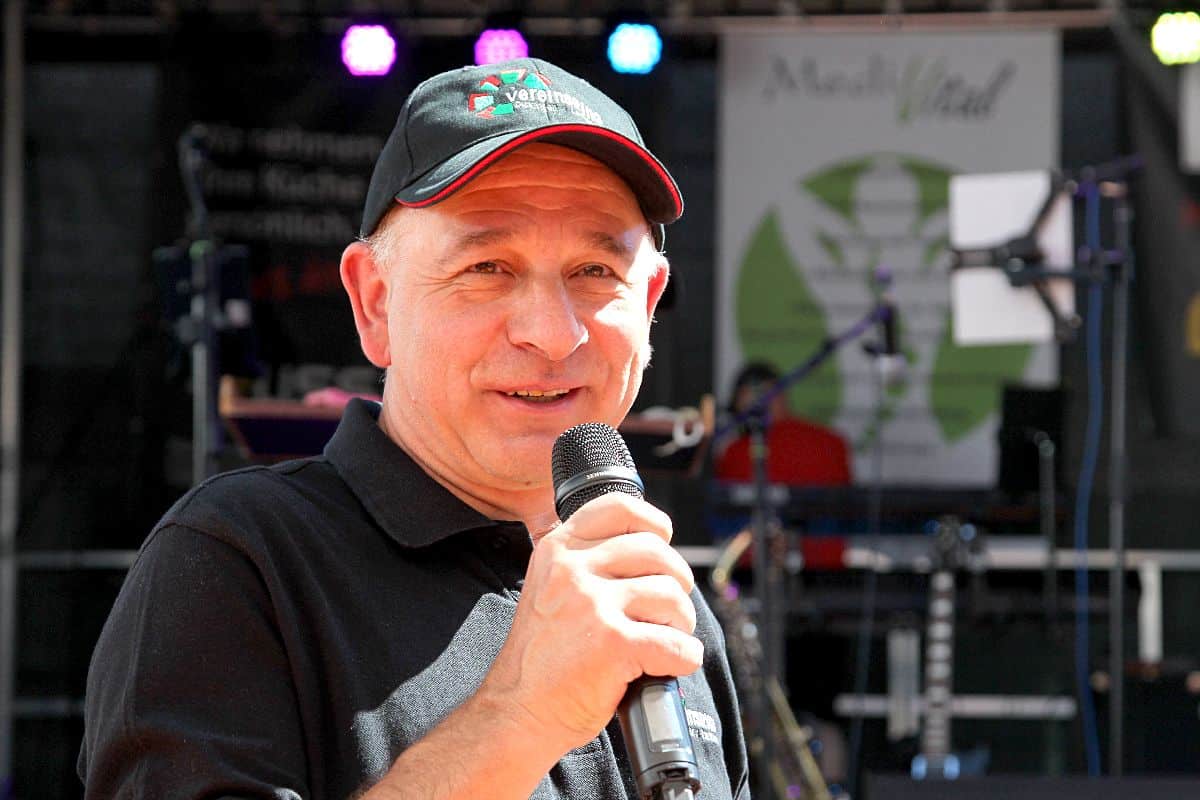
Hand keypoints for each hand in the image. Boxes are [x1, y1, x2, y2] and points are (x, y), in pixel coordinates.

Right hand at [478, 493, 702, 755]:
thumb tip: (649, 544)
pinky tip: (669, 666)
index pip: (619, 508)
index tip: (664, 539)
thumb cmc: (543, 655)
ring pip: (672, 595)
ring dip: (681, 622)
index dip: (652, 522)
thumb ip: (585, 561)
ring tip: (665, 639)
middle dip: (676, 583)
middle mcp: (572, 569)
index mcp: (558, 549)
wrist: (518, 710)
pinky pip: (677, 644)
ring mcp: (592, 604)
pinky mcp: (612, 643)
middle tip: (669, 610)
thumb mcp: (550, 587)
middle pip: (656, 552)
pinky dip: (685, 659)